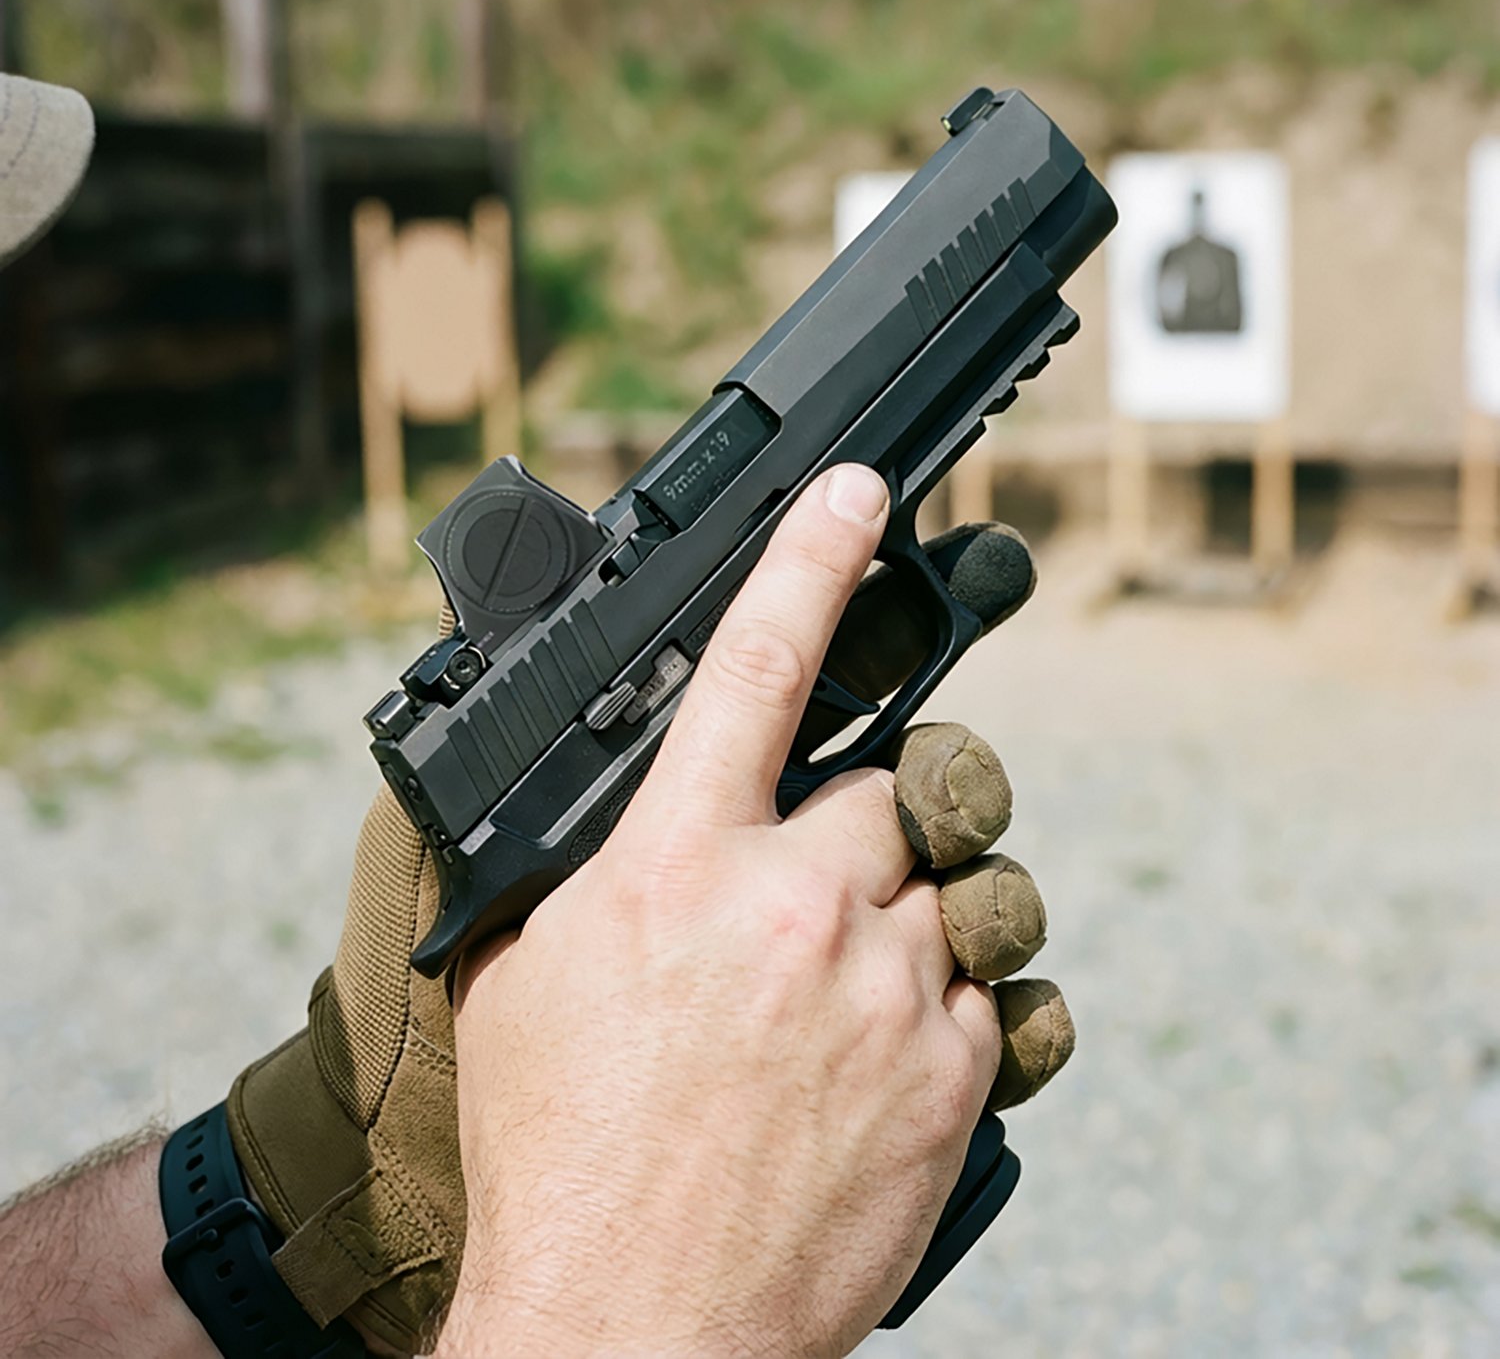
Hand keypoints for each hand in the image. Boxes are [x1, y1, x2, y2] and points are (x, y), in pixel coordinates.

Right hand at [444, 465, 1067, 1358]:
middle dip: (853, 828)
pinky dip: (937, 1003)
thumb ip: (584, 872)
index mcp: (675, 864)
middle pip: (890, 786)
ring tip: (839, 985)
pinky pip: (982, 986)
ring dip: (902, 914)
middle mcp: (793, 904)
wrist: (633, 1325)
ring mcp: (886, 987)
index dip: (812, 558)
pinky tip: (874, 1057)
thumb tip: (608, 815)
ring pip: (951, 881)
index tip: (861, 490)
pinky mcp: (953, 1073)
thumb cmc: (562, 1155)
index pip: (754, 665)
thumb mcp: (523, 979)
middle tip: (802, 897)